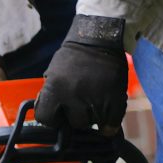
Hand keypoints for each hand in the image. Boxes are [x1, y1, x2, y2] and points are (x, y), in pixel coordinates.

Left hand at [35, 14, 127, 135]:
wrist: (99, 38)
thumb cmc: (73, 57)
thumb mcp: (52, 74)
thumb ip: (50, 95)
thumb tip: (51, 116)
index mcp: (55, 89)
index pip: (46, 118)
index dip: (52, 117)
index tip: (58, 113)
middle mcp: (74, 96)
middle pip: (74, 123)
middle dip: (77, 115)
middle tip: (81, 102)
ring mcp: (97, 100)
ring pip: (93, 123)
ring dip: (94, 115)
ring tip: (94, 99)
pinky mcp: (116, 100)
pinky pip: (111, 123)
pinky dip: (109, 121)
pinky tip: (106, 111)